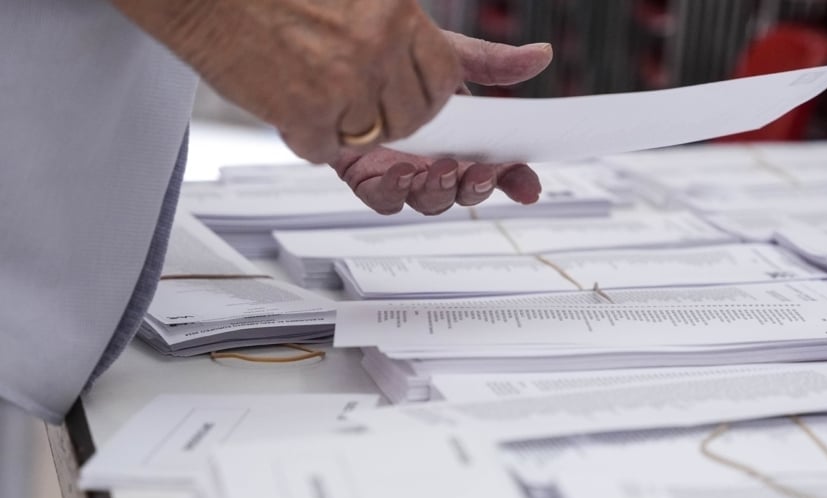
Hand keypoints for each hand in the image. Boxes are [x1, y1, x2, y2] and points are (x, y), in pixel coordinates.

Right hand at [113, 0, 461, 162]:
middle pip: (417, 120)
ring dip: (348, 124)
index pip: (446, 83)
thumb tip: (536, 61)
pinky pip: (326, 153)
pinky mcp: (303, 116)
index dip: (427, 92)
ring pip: (376, 142)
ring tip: (317, 82)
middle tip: (354, 85)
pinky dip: (308, 134)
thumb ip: (468, 49)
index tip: (405, 85)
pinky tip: (290, 95)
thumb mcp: (390, 8)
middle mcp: (377, 49)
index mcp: (402, 17)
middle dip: (392, 115)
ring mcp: (340, 86)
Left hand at [332, 33, 552, 214]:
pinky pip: (384, 199)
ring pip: (428, 201)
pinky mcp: (367, 178)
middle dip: (476, 188)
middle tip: (480, 171)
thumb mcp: (451, 58)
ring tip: (441, 169)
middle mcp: (436, 162)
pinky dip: (393, 192)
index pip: (498, 170)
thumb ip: (494, 64)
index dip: (516, 182)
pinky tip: (399, 173)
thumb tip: (540, 55)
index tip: (528, 187)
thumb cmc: (398, 63)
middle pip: (465, 192)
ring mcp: (404, 173)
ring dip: (439, 191)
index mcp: (463, 141)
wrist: (345, 61)